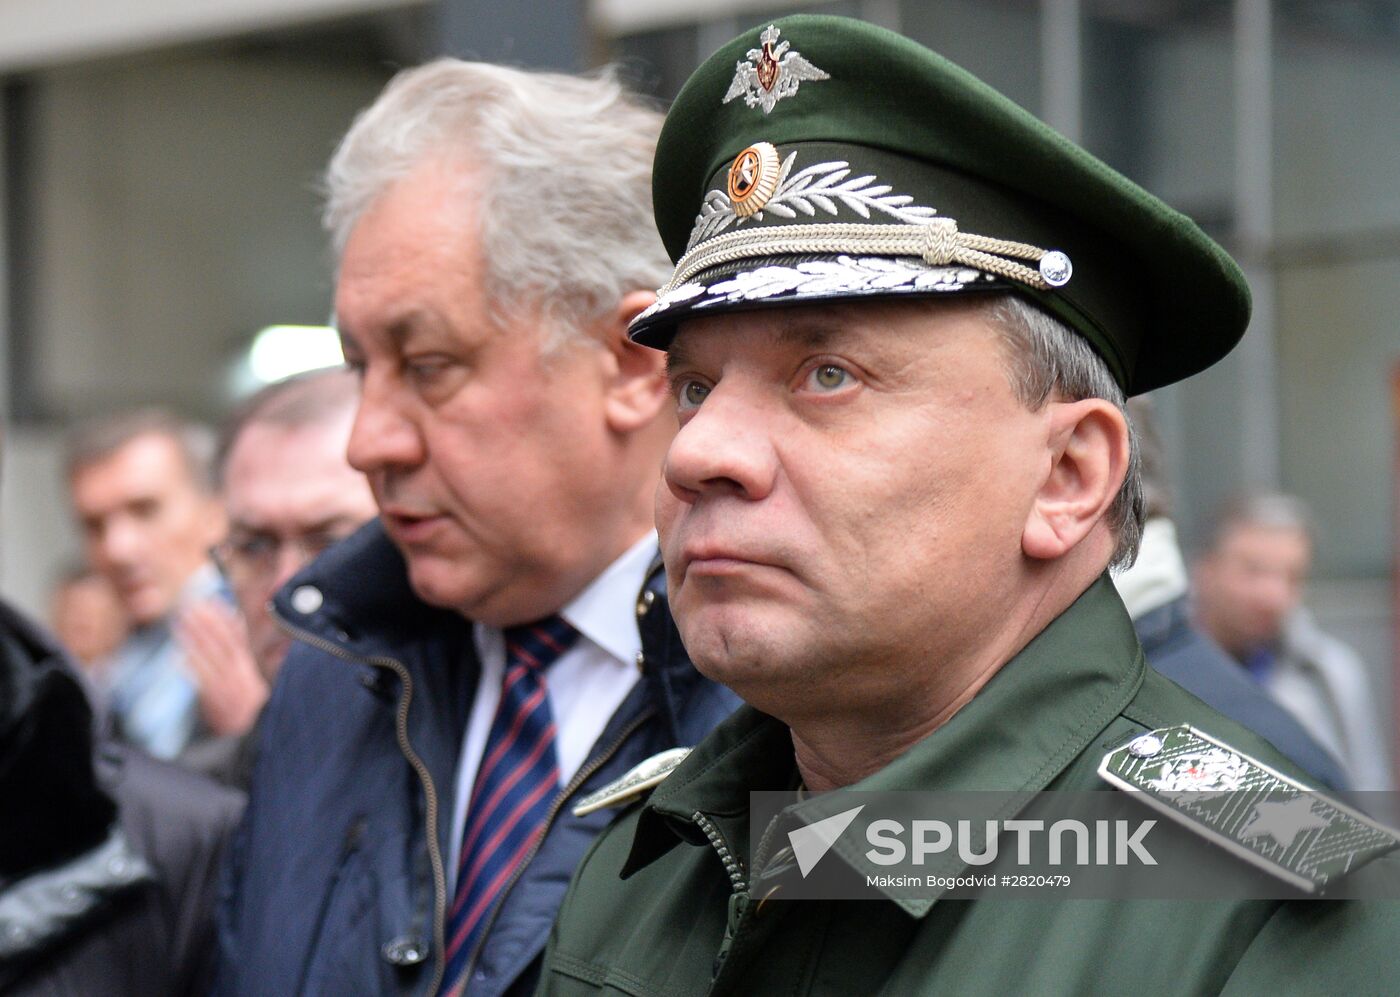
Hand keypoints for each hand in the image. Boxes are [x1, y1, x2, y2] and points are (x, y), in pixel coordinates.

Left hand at [176, 599, 268, 735]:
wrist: (237, 736)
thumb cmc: (233, 701)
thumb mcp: (240, 676)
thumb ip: (237, 650)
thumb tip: (234, 617)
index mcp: (247, 671)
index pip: (238, 640)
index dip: (224, 619)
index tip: (210, 602)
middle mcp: (243, 680)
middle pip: (225, 648)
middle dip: (208, 626)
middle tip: (190, 608)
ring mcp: (232, 693)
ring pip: (214, 663)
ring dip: (196, 643)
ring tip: (180, 626)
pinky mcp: (217, 707)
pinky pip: (205, 686)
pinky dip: (193, 670)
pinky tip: (180, 657)